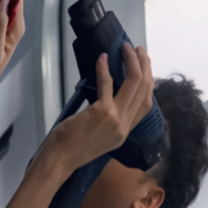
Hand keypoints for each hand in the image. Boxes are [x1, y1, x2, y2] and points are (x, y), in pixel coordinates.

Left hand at [41, 44, 154, 174]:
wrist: (60, 160)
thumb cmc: (72, 147)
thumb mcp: (98, 136)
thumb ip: (107, 120)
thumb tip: (107, 98)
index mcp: (125, 132)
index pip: (145, 104)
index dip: (147, 82)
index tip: (144, 67)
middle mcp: (125, 126)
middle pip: (145, 90)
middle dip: (144, 66)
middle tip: (139, 50)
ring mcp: (116, 119)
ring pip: (134, 84)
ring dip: (132, 62)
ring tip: (127, 48)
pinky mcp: (102, 112)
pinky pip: (107, 84)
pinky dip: (104, 69)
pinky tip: (101, 59)